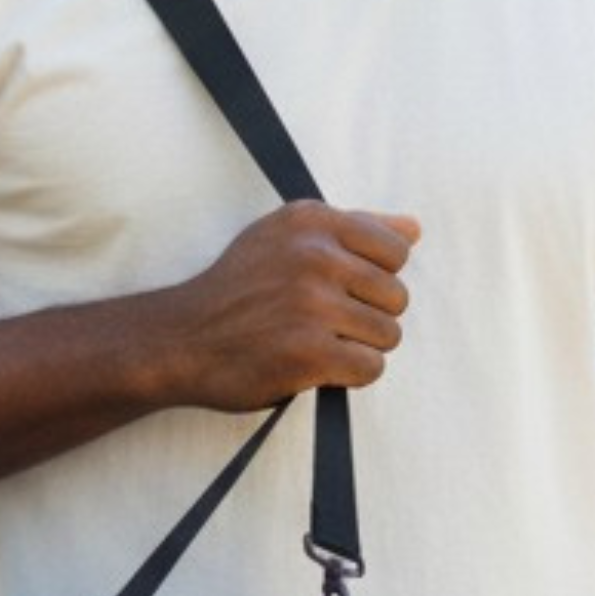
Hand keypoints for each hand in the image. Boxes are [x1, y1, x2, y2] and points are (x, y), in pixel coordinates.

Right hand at [161, 202, 419, 409]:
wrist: (180, 339)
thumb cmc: (237, 290)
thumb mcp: (285, 239)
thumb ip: (353, 228)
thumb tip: (414, 229)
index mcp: (312, 220)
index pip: (396, 251)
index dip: (374, 278)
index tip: (338, 289)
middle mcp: (314, 256)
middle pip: (397, 296)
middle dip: (369, 317)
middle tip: (325, 323)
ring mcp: (312, 305)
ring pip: (388, 334)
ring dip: (359, 348)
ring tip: (318, 343)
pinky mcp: (310, 352)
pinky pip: (370, 367)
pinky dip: (349, 375)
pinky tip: (316, 367)